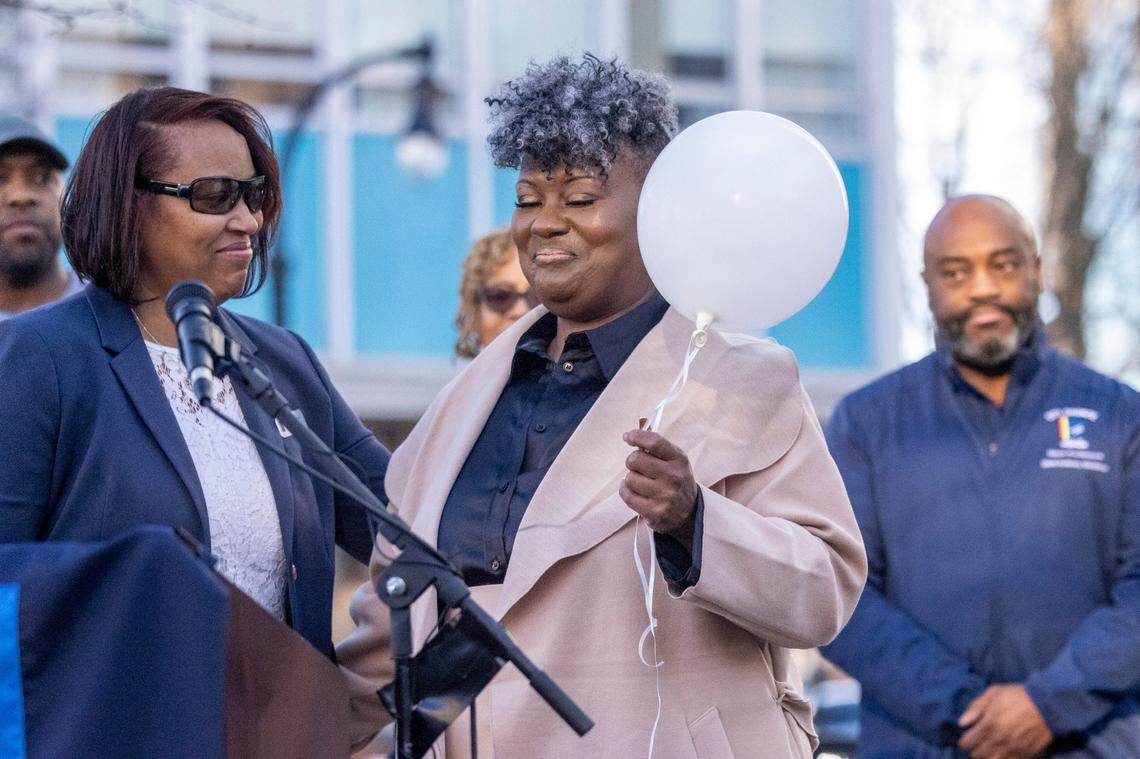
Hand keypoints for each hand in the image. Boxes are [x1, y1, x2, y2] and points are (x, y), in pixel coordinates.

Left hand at [620, 428, 698, 543]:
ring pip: (629, 478)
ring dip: (631, 479)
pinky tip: (634, 491)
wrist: (689, 511)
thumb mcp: (672, 458)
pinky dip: (626, 491)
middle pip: (635, 459)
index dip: (637, 436)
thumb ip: (655, 441)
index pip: (654, 441)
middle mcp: (674, 476)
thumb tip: (641, 420)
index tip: (628, 436)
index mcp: (679, 459)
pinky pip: (627, 495)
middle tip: (639, 466)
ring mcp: (665, 495)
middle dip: (632, 461)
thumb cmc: (675, 478)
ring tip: (642, 482)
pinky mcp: (655, 512)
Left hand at [958, 684, 1052, 758]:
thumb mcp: (993, 693)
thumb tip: (962, 723)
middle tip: (977, 744)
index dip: (964, 741)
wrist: (1046, 705)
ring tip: (989, 750)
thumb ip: (975, 707)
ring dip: (987, 756)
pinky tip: (1003, 753)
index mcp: (988, 724)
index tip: (966, 738)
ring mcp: (1012, 748)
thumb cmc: (1017, 696)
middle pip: (978, 754)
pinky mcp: (1025, 753)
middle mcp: (999, 739)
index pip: (968, 742)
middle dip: (974, 750)